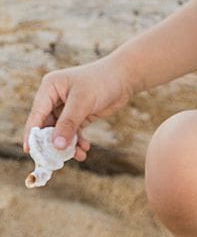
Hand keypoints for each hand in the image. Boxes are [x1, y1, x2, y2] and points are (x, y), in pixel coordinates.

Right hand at [24, 54, 138, 159]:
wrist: (125, 77)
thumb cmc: (102, 81)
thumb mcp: (83, 102)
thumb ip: (68, 123)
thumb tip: (56, 146)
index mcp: (50, 88)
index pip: (36, 114)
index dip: (32, 134)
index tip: (30, 152)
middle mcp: (54, 98)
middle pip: (46, 126)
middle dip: (53, 143)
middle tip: (57, 159)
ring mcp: (66, 108)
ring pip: (60, 132)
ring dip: (67, 145)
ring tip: (78, 155)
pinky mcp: (79, 115)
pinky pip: (73, 132)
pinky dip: (77, 142)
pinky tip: (85, 149)